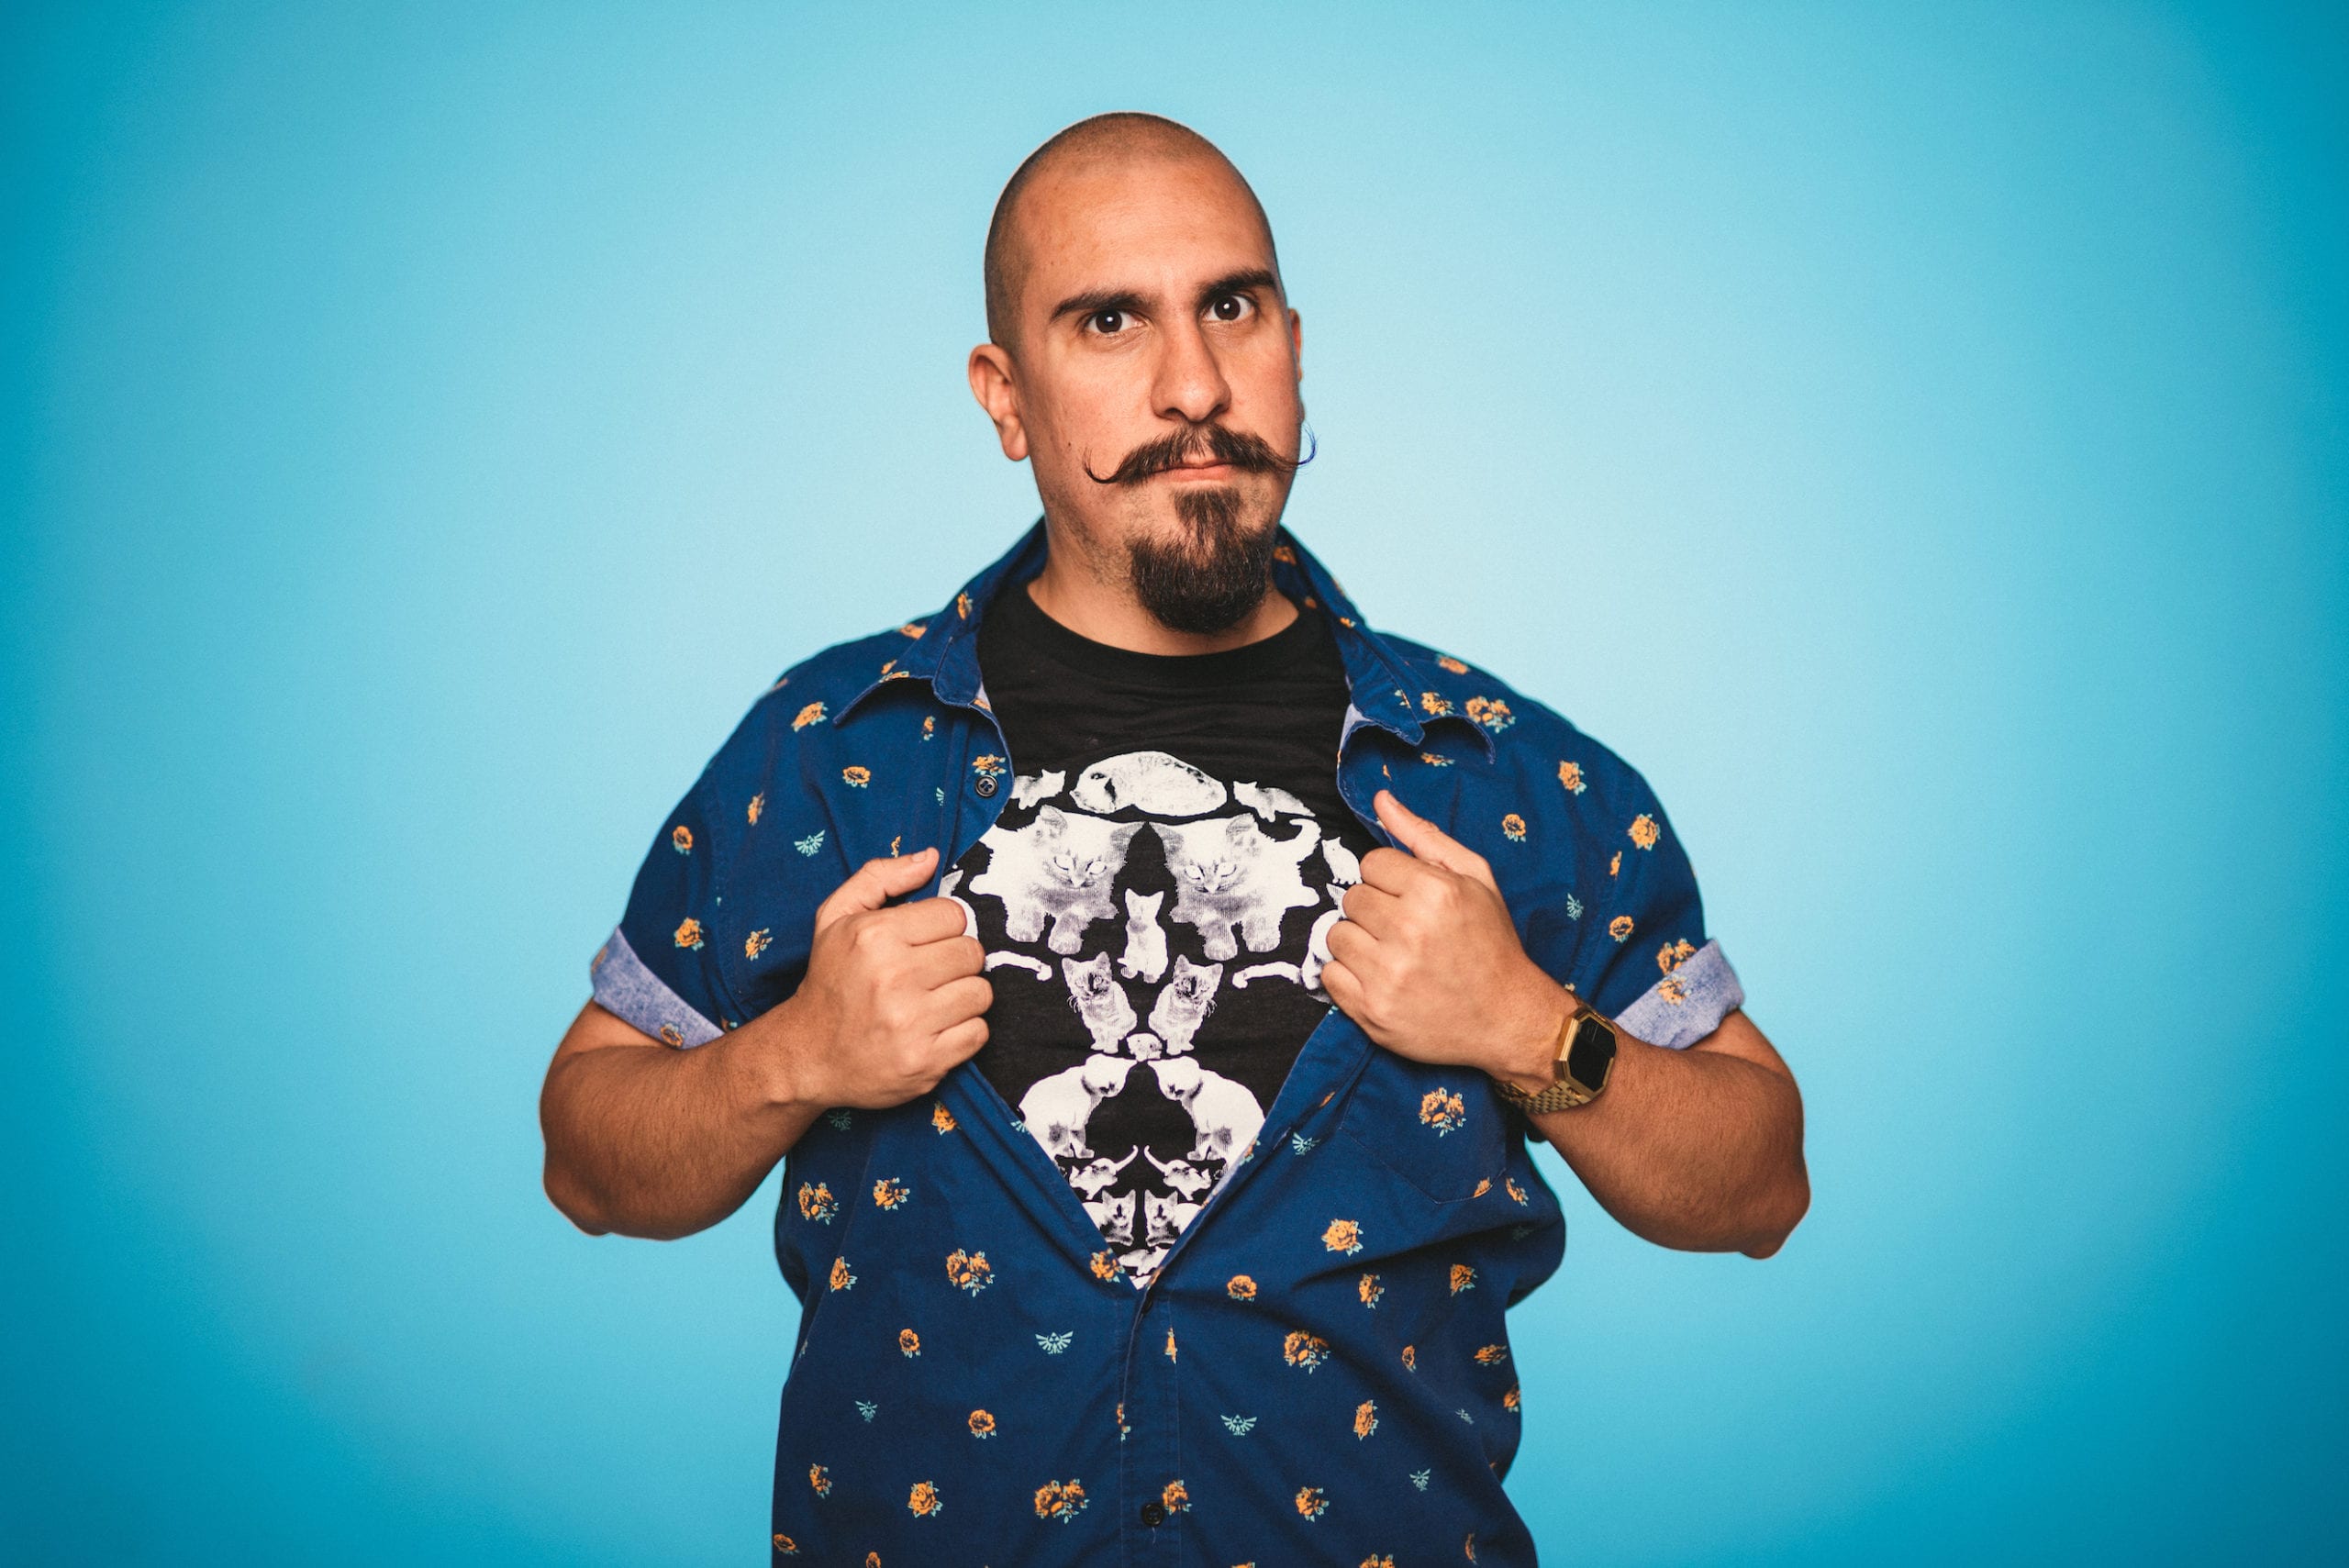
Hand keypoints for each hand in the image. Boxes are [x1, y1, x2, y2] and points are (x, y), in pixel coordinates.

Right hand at [764, 847, 990, 1108]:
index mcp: (875, 936)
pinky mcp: (926, 1062)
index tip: (921, 943)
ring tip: (932, 1002)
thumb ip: (881, 877)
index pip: (954, 915)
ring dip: (962, 997)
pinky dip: (963, 1032)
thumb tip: (931, 858)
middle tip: (926, 975)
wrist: (808, 1055)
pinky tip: (934, 1029)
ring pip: (981, 993)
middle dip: (953, 962)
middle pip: (972, 953)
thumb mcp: (836, 917)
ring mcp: (911, 1023)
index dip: (941, 927)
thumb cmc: (830, 980)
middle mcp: (894, 977)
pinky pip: (978, 1033)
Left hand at [1322, 791, 1570, 1092]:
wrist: (1508, 1018)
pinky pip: (1329, 975)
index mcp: (1435, 892)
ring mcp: (1388, 975)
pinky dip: (1348, 976)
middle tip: (1405, 929)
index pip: (1372, 863)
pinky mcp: (1372, 1011)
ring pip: (1336, 935)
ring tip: (1393, 954)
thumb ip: (1423, 836)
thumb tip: (1379, 800)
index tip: (1413, 899)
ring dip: (1359, 942)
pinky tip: (1380, 978)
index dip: (1391, 879)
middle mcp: (1408, 932)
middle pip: (1352, 898)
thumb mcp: (1475, 878)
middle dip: (1375, 909)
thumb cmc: (1491, 943)